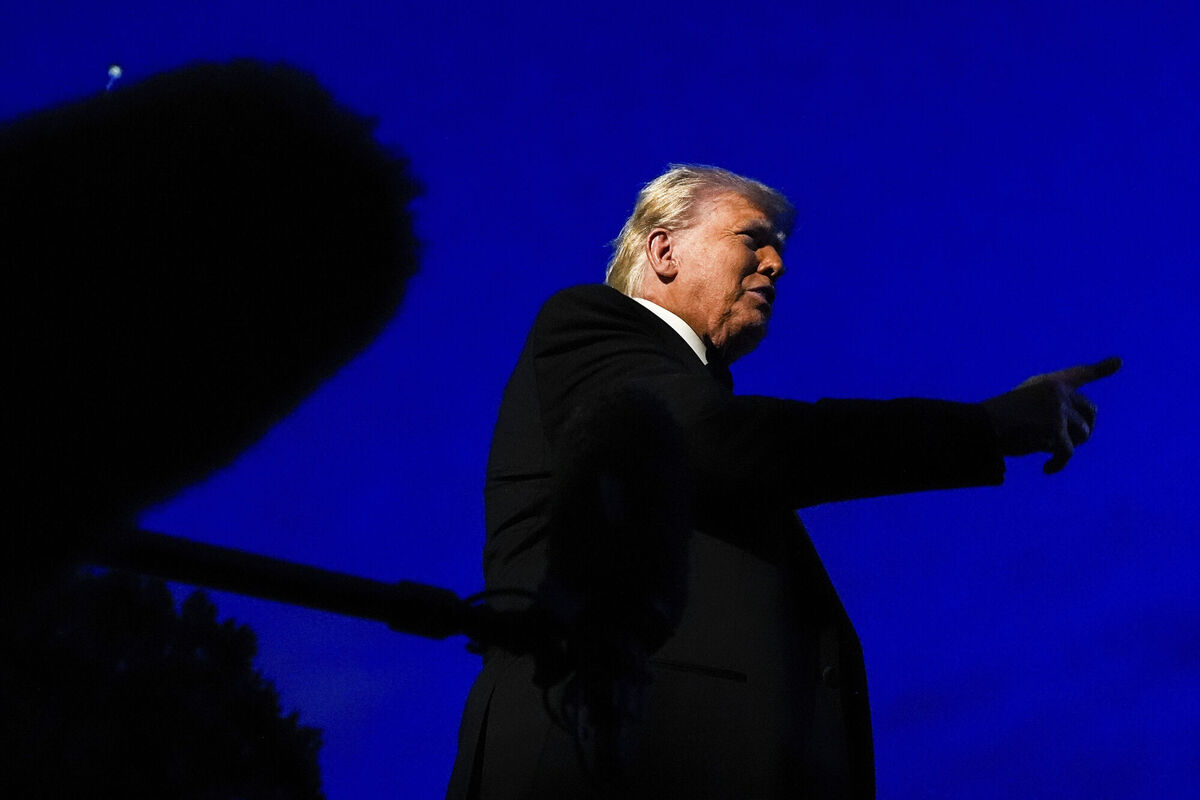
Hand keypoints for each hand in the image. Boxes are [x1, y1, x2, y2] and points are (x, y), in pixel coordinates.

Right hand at [982, 357, 1121, 473]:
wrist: (982, 428)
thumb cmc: (998, 420)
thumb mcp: (1026, 403)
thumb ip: (1052, 408)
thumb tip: (1080, 433)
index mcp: (1050, 383)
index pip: (1079, 373)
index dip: (1100, 368)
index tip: (1118, 362)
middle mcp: (1058, 393)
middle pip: (1090, 412)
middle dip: (1085, 428)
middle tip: (1071, 440)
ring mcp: (1057, 411)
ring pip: (1083, 434)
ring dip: (1070, 446)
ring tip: (1051, 451)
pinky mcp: (1055, 431)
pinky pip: (1068, 453)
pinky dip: (1058, 464)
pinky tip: (1048, 469)